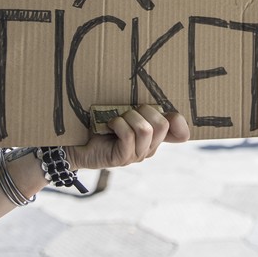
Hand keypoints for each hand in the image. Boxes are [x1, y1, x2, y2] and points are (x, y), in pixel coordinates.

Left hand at [64, 106, 189, 170]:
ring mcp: (136, 156)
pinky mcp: (122, 159)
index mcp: (154, 136)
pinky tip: (109, 125)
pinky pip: (128, 136)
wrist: (76, 141)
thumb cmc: (101, 123)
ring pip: (146, 130)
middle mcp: (149, 148)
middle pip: (163, 124)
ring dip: (129, 117)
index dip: (180, 123)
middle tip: (129, 110)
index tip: (170, 113)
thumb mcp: (125, 112)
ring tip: (117, 119)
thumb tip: (155, 97)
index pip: (181, 134)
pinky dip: (118, 124)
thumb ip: (141, 108)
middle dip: (145, 110)